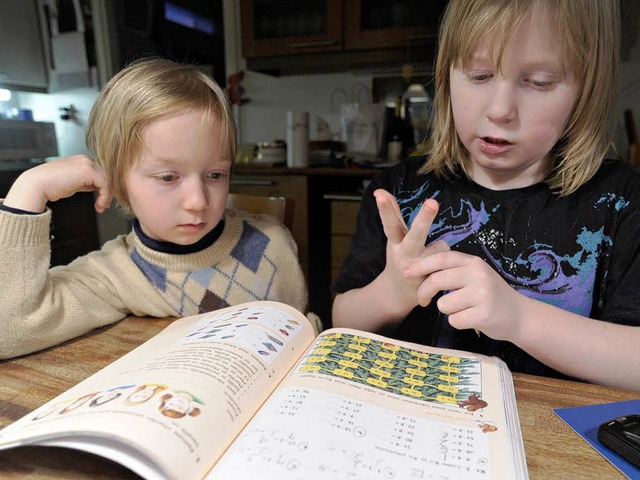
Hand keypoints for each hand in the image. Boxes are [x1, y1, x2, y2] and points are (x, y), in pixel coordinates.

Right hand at [4, 155, 111, 212]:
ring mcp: (86, 164)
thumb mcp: (72, 183)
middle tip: (104, 205)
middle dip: (108, 192)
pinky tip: (99, 205)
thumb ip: (85, 182)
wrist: (36, 185)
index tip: (103, 201)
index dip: (104, 187)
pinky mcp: (87, 171)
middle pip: (106, 176)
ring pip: (108, 180)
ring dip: (107, 196)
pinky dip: (105, 196)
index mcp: (81, 161)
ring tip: (101, 207)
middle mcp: (85, 160)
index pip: (101, 173)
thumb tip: (96, 187)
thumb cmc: (50, 186)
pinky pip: (105, 184)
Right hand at [374, 189, 449, 314]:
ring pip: (441, 246)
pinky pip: (447, 261)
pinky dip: (445, 261)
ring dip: (440, 249)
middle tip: (432, 202)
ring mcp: (418, 268)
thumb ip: (392, 214)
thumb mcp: (393, 237)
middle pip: (416, 235)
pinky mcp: (430, 280)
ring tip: (430, 260)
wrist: (397, 294)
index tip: (379, 195)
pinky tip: (436, 270)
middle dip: (424, 218)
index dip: (386, 209)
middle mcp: (405, 254)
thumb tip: (379, 189)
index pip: (391, 223)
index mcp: (395, 243)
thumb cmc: (399, 258)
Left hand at [404, 250, 525, 340]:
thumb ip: (452, 270)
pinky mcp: (484, 314)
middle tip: (422, 301)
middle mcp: (478, 275)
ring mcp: (482, 295)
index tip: (405, 272)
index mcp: (473, 262)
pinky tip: (472, 319)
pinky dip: (458, 322)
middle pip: (436, 280)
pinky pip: (454, 320)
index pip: (441, 258)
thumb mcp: (475, 275)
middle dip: (423, 292)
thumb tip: (417, 270)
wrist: (519, 315)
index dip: (420, 265)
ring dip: (448, 310)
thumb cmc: (489, 295)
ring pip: (443, 304)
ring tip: (464, 309)